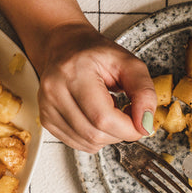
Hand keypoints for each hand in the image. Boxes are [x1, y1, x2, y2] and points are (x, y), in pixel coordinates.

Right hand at [33, 20, 155, 151]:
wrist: (67, 48)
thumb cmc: (96, 54)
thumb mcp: (130, 64)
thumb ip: (144, 93)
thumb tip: (145, 125)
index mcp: (74, 72)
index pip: (103, 118)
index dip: (129, 128)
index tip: (140, 121)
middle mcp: (55, 90)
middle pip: (96, 134)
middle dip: (120, 132)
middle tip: (125, 113)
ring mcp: (47, 107)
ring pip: (88, 143)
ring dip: (108, 135)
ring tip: (108, 110)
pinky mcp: (46, 120)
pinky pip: (79, 144)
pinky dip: (95, 137)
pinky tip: (95, 117)